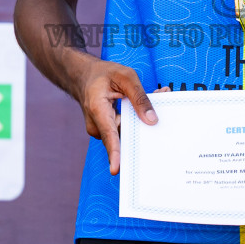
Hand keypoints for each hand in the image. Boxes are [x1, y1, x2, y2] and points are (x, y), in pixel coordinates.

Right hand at [70, 52, 157, 173]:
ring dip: (140, 117)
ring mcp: (101, 129)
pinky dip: (134, 117)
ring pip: (126, 131)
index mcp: (97, 109)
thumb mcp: (125, 76)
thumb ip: (139, 98)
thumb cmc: (102, 74)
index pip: (109, 135)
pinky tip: (144, 104)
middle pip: (124, 134)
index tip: (116, 169)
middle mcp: (97, 125)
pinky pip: (123, 129)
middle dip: (144, 121)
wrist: (82, 76)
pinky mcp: (107, 130)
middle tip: (162, 96)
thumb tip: (152, 121)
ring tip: (156, 95)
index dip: (114, 153)